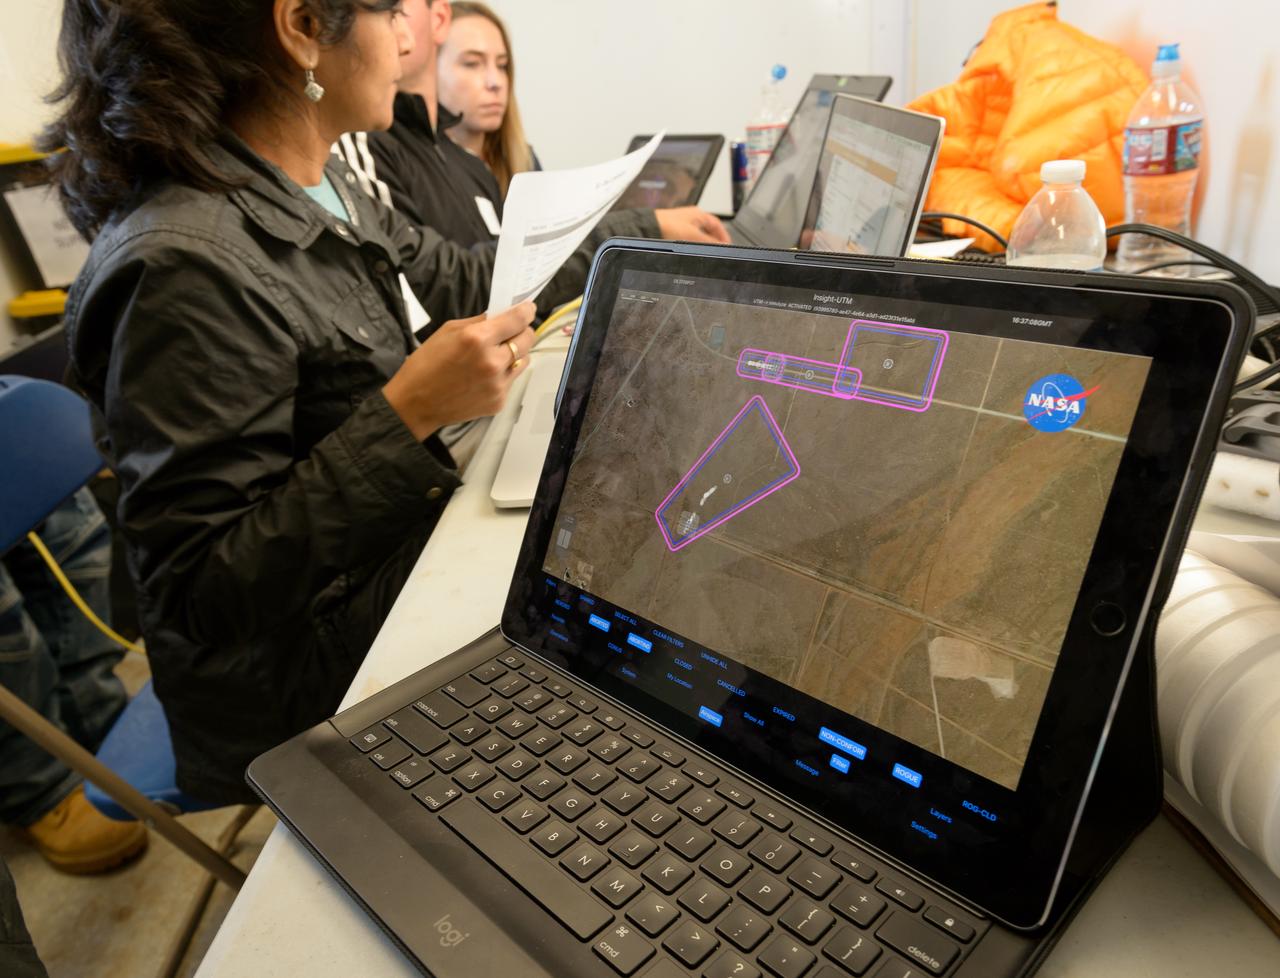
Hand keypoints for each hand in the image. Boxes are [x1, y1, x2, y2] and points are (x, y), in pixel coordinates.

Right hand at [382, 301, 535, 439]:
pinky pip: (512, 380)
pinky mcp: (499, 400)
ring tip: (495, 356)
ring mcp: (498, 384)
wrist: (416, 403)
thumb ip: (478, 322)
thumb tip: (500, 315)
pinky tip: (484, 376)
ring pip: (524, 360)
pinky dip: (504, 374)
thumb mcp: (448, 331)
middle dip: (522, 332)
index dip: (527, 311)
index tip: (528, 309)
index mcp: (477, 339)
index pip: (517, 320)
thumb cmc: (426, 363)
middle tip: (511, 332)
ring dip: (515, 354)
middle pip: (528, 339)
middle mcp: (492, 361)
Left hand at [654, 206, 730, 243]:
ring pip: (698, 234)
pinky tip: (692, 250)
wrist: (648, 228)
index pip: (717, 225)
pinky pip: (689, 238)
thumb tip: (722, 247)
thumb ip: (710, 242)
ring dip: (703, 243)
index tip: (727, 246)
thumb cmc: (668, 226)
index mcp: (699, 214)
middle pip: (708, 230)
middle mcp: (691, 217)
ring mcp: (682, 223)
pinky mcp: (674, 230)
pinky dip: (693, 244)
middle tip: (718, 250)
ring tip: (706, 252)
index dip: (724, 236)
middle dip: (714, 240)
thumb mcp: (694, 236)